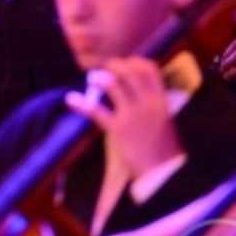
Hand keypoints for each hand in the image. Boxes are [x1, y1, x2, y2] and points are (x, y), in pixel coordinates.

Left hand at [66, 58, 181, 176]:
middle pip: (128, 71)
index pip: (149, 68)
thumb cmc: (163, 148)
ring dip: (99, 78)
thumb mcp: (164, 120)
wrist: (164, 173)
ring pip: (113, 84)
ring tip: (92, 80)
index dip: (133, 62)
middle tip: (103, 72)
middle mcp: (148, 103)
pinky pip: (96, 111)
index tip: (123, 64)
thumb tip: (138, 92)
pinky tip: (70, 99)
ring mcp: (133, 115)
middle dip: (113, 67)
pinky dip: (81, 104)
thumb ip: (152, 105)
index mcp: (161, 101)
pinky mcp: (119, 129)